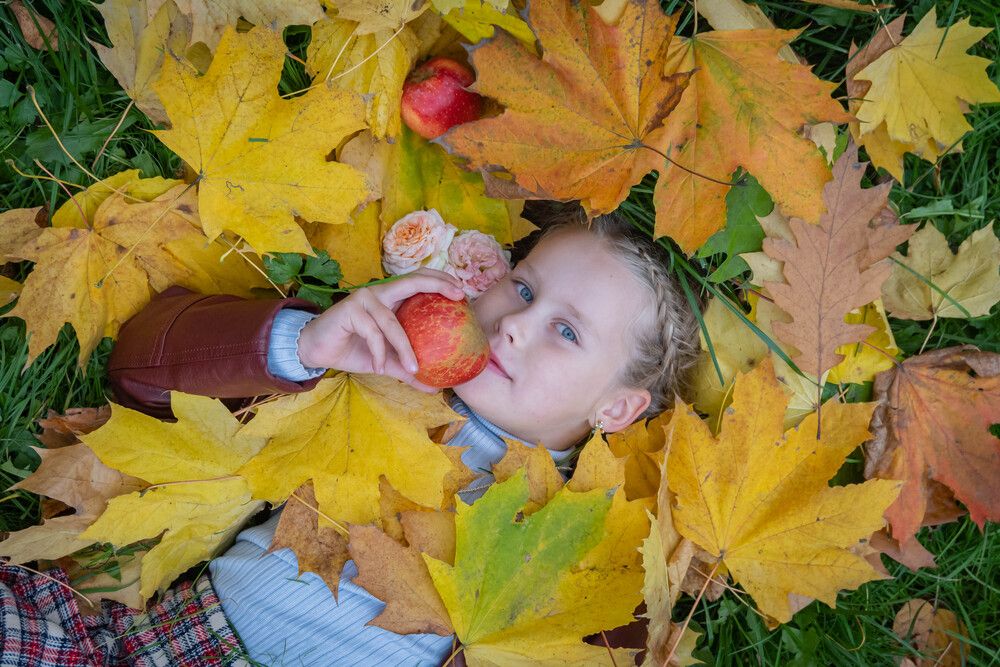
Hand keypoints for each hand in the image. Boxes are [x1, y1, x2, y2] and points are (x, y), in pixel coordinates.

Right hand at [296, 268, 465, 391]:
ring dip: (405, 348)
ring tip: (414, 370)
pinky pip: (373, 334)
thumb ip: (408, 370)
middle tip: (458, 296)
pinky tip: (380, 368)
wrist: (317, 350)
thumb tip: (434, 388)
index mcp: (391, 299)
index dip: (440, 280)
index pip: (418, 281)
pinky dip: (379, 353)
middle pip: (412, 281)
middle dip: (437, 285)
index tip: (462, 292)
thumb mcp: (387, 361)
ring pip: (392, 322)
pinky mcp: (349, 310)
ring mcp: (364, 299)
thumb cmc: (354, 350)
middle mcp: (380, 293)